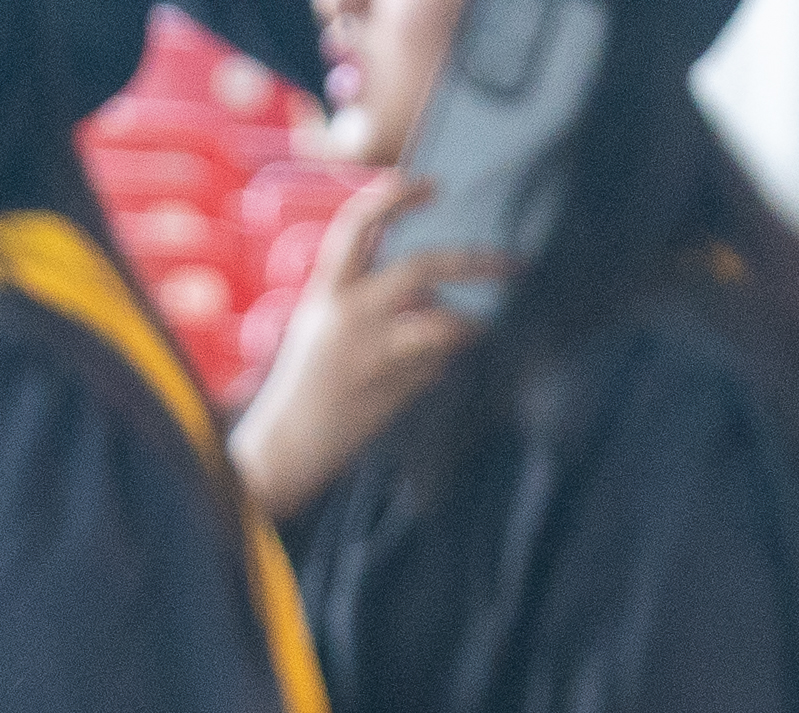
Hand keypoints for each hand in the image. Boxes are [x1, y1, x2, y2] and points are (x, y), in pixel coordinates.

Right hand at [231, 169, 481, 520]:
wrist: (288, 442)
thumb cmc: (308, 380)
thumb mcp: (320, 323)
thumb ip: (363, 295)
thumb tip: (428, 287)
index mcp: (326, 288)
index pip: (356, 225)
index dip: (393, 196)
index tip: (431, 184)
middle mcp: (346, 312)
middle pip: (420, 268)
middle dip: (472, 261)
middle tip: (510, 259)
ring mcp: (369, 351)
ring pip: (439, 322)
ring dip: (472, 321)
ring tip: (488, 319)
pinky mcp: (387, 387)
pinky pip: (435, 365)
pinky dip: (447, 360)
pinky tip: (446, 363)